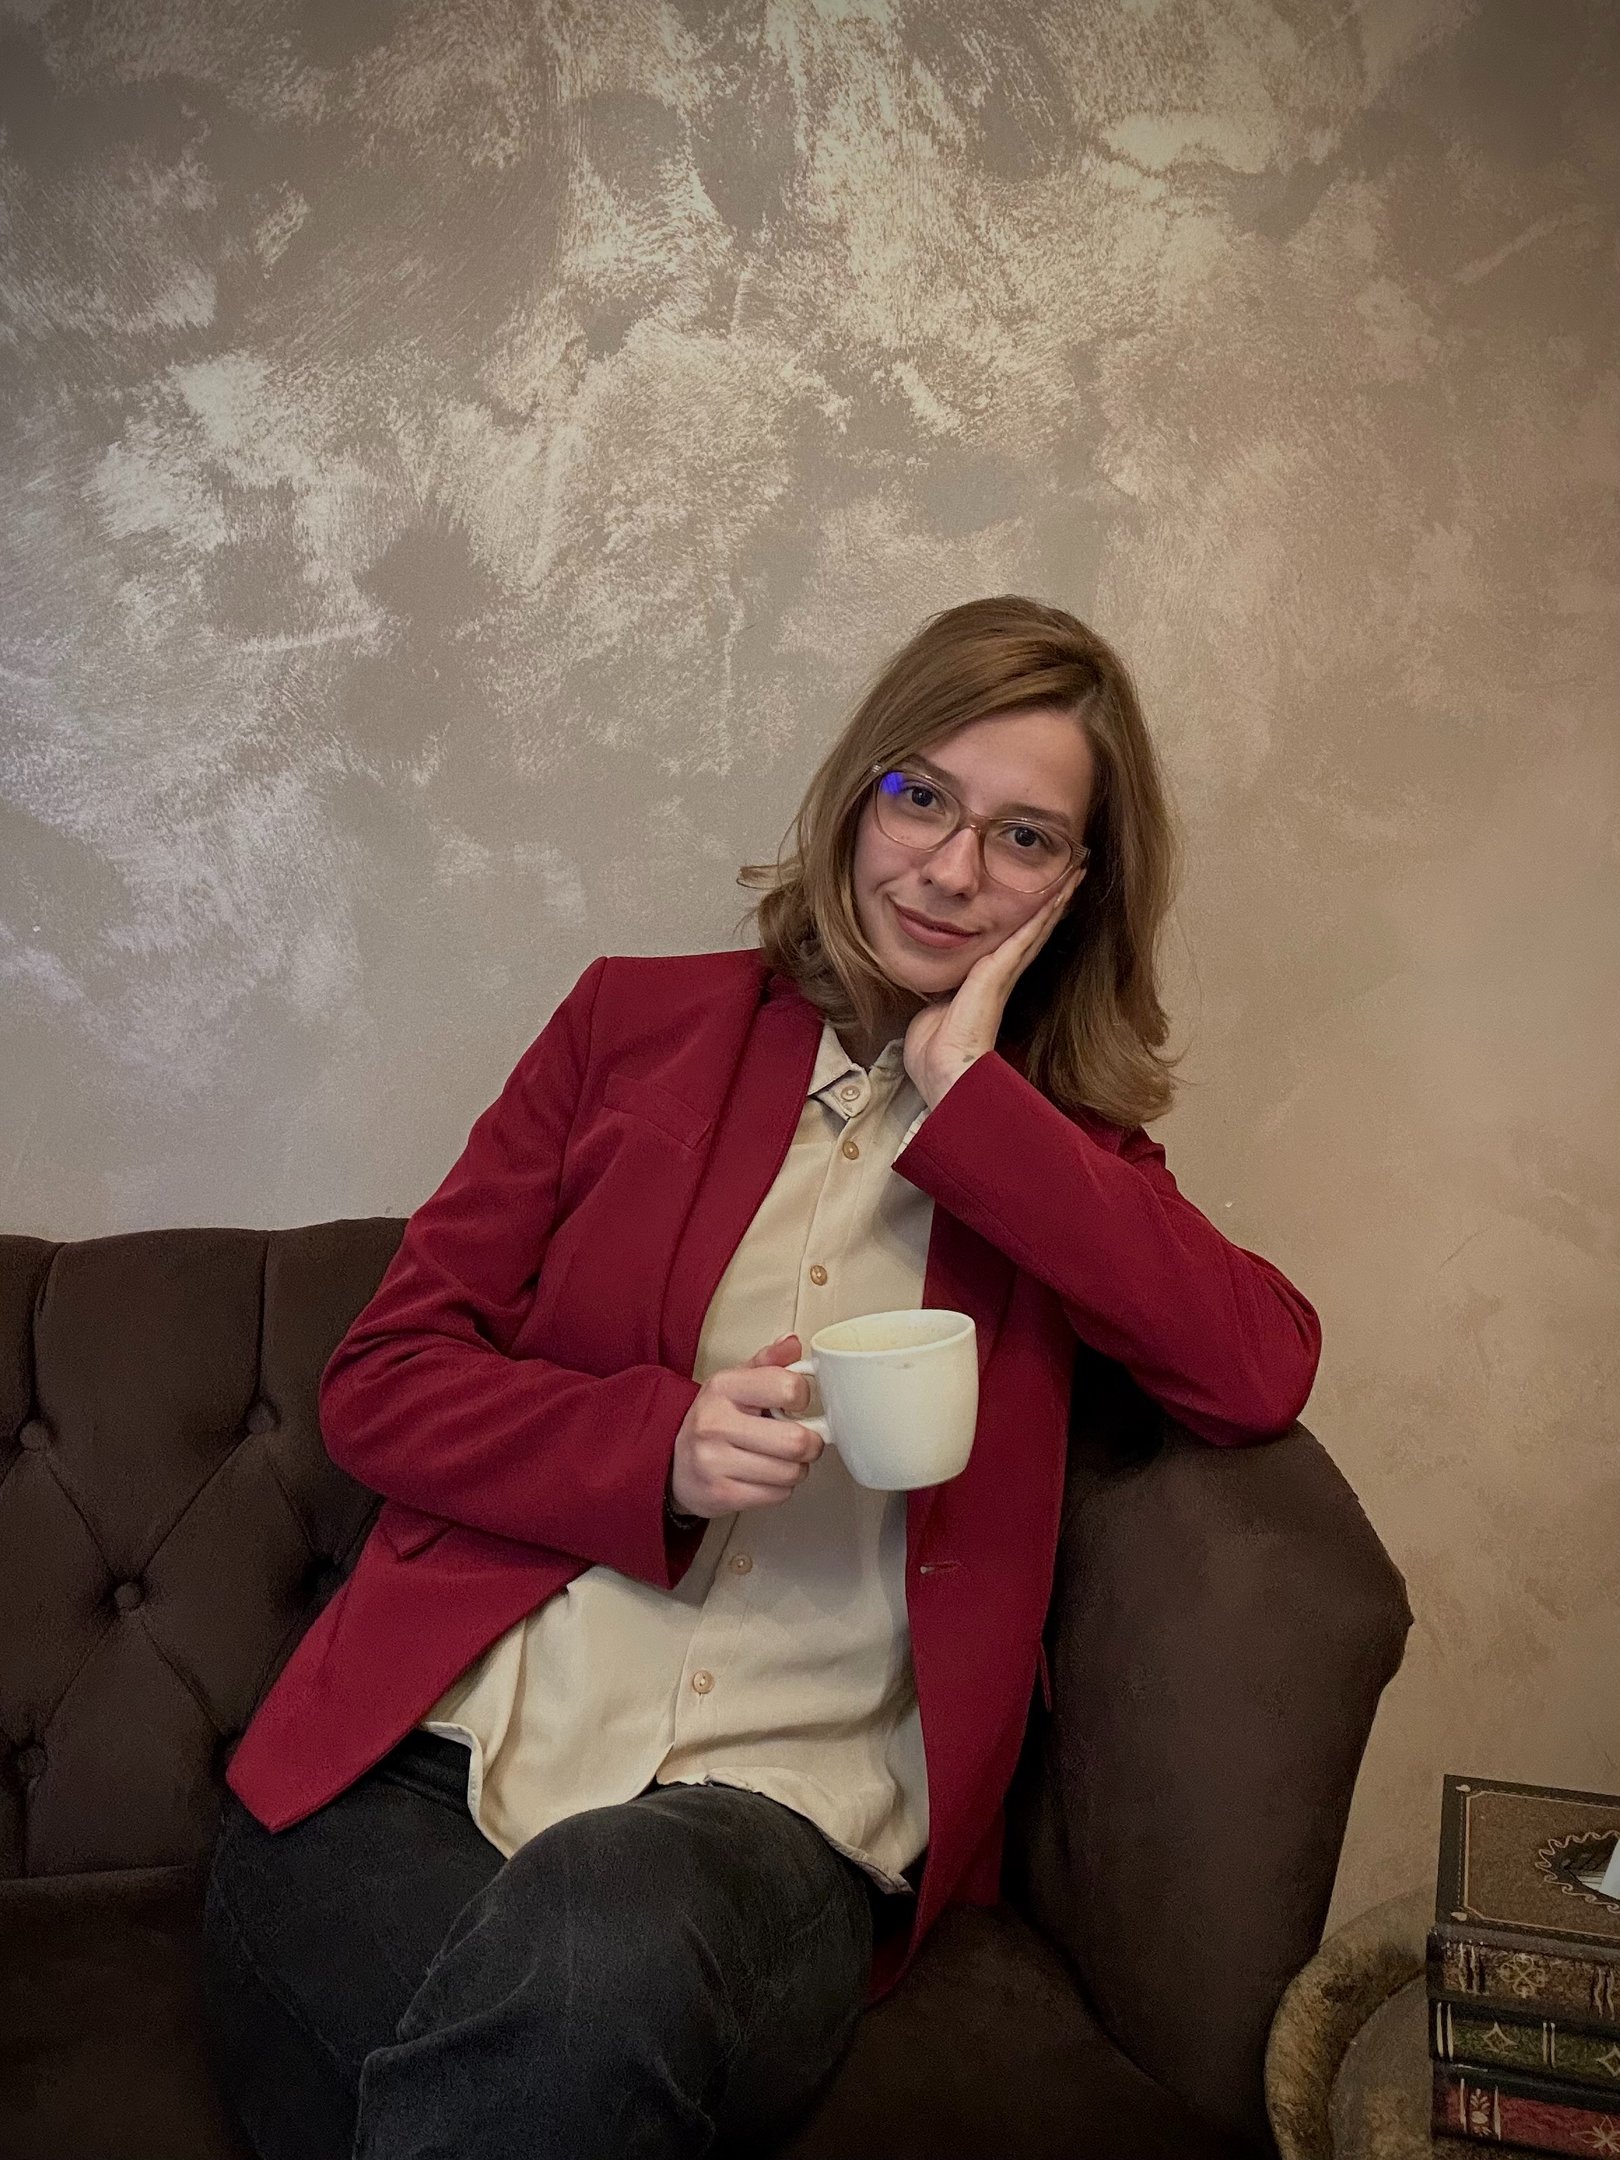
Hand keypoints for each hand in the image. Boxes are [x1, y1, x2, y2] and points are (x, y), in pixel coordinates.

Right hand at [668, 1334, 822, 1518]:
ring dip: (796, 1468)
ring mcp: (715, 1461)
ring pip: (791, 1472)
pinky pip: (778, 1495)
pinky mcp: (721, 1494)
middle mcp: (715, 1423)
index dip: (803, 1396)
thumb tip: (792, 1343)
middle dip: (810, 1443)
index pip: (788, 1387)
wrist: (674, 1462)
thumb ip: (768, 1362)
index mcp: (724, 1387)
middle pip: (796, 1441)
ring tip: (780, 1458)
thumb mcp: (736, 1382)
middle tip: (802, 1440)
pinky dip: (781, 1488)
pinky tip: (765, 1476)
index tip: (796, 1403)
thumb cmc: (714, 1419)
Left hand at [902, 866, 1085, 1109]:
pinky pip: (1028, 933)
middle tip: (1074, 875)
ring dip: (1058, 899)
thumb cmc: (935, 1049)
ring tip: (1077, 874)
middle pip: (1034, 930)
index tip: (1046, 895)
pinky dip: (1047, 911)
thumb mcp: (931, 1007)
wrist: (944, 1069)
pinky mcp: (1001, 971)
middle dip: (1054, 903)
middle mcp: (1001, 975)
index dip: (1032, 919)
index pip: (1015, 942)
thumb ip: (936, 991)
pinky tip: (1063, 891)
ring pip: (1037, 926)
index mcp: (986, 981)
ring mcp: (1004, 972)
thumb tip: (926, 984)